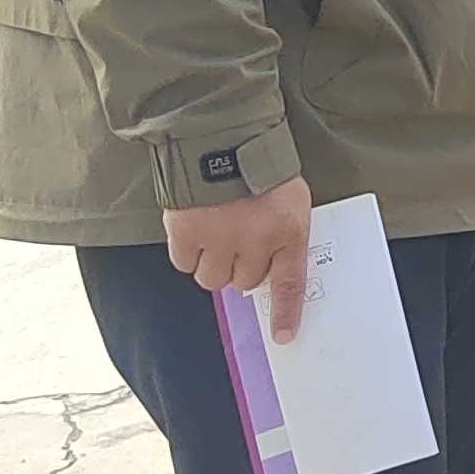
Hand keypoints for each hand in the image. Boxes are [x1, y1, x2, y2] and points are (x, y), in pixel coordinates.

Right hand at [167, 175, 315, 340]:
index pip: (290, 282)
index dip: (286, 313)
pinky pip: (185, 263)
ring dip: (213, 263)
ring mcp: (220, 238)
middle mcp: (255, 240)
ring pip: (213, 279)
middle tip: (238, 241)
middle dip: (241, 267)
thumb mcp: (288, 198)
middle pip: (244, 281)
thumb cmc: (260, 167)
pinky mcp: (186, 232)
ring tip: (215, 235)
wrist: (222, 137)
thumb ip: (283, 232)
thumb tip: (271, 268)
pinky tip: (193, 231)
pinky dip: (187, 252)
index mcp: (288, 230)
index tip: (283, 336)